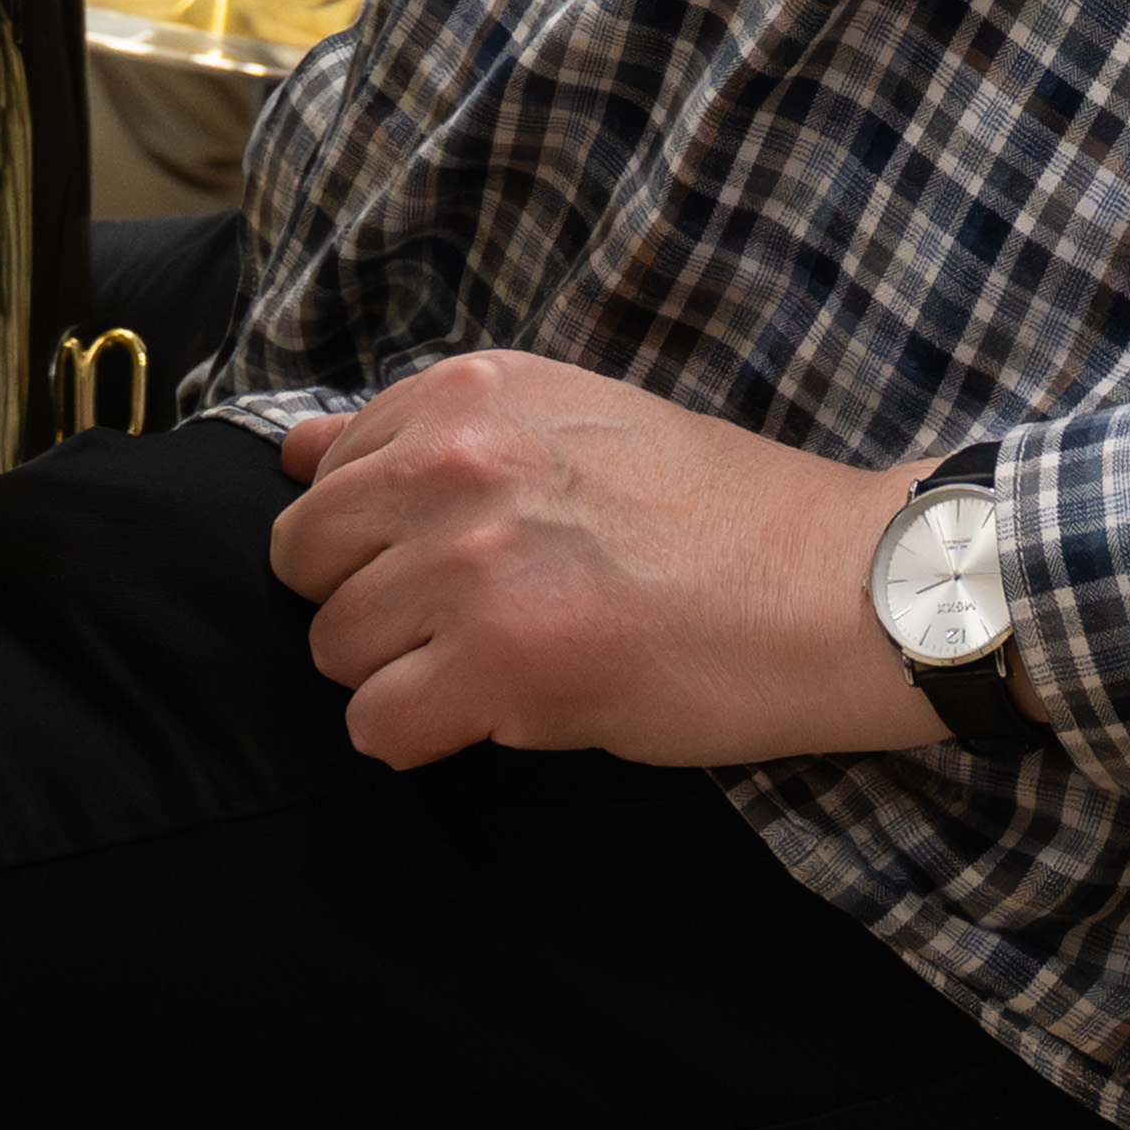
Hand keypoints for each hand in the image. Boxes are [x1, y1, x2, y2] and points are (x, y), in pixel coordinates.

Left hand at [264, 352, 941, 770]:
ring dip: (402, 673)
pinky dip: (424, 738)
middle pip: (305, 562)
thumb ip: (427, 436)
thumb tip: (291, 453)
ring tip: (505, 660)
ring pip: (332, 650)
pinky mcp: (497, 663)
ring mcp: (470, 562)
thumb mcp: (572, 422)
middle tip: (470, 618)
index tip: (464, 551)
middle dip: (368, 602)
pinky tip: (506, 711)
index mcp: (474, 390)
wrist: (838, 586)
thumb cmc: (720, 514)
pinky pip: (374, 727)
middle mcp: (456, 460)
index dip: (382, 531)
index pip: (327, 471)